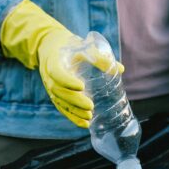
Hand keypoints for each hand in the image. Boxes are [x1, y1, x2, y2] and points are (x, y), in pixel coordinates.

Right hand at [0, 0, 123, 127]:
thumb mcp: (81, 46)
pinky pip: (61, 107)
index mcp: (53, 61)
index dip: (68, 81)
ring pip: (60, 102)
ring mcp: (50, 87)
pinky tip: (84, 123)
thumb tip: (120, 69)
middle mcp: (48, 76)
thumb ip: (99, 57)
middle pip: (59, 91)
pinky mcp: (54, 94)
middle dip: (75, 100)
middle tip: (90, 106)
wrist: (49, 46)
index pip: (57, 73)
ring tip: (89, 117)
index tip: (81, 86)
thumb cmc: (67, 45)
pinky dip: (71, 116)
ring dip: (74, 111)